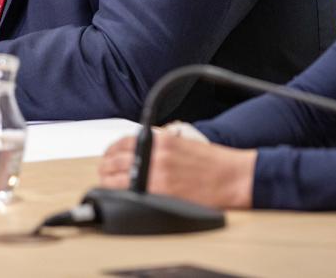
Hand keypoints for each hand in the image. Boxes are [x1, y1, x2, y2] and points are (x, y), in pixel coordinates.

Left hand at [97, 133, 256, 208]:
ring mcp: (156, 174)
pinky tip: (119, 196)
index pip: (121, 143)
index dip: (109, 152)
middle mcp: (155, 154)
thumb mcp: (181, 143)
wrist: (232, 177)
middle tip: (103, 173)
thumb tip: (135, 151)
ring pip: (116, 178)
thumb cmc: (212, 162)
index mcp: (159, 139)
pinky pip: (129, 194)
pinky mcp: (161, 193)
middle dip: (105, 168)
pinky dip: (120, 194)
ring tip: (107, 184)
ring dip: (107, 181)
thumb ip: (157, 145)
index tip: (107, 158)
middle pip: (114, 161)